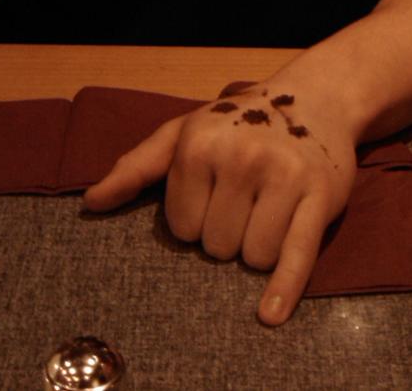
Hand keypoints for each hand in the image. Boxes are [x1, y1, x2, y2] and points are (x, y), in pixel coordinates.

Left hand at [82, 84, 356, 324]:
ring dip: (257, 250)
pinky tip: (270, 313)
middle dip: (226, 233)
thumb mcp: (185, 132)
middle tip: (244, 201)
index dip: (195, 218)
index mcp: (200, 144)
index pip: (181, 226)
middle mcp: (241, 158)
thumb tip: (91, 202)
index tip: (212, 195)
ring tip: (268, 211)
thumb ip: (136, 167)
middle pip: (217, 246)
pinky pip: (297, 256)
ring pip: (254, 257)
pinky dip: (283, 290)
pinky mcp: (320, 197)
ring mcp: (284, 177)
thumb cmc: (239, 122)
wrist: (315, 97)